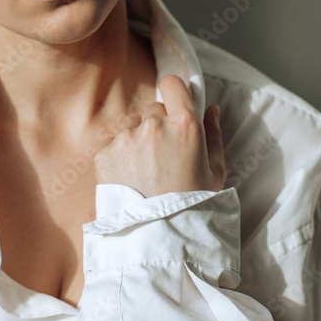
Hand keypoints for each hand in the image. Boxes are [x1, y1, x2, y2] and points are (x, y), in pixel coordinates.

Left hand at [93, 75, 226, 197]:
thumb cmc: (193, 206)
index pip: (172, 84)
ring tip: (146, 172)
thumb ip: (214, 133)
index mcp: (185, 125)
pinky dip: (120, 157)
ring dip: (137, 141)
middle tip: (164, 156)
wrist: (158, 236)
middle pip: (153, 109)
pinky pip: (114, 144)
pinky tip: (131, 179)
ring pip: (132, 126)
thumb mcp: (215, 171)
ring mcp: (127, 139)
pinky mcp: (105, 153)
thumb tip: (212, 108)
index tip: (175, 106)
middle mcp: (154, 126)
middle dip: (159, 125)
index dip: (174, 93)